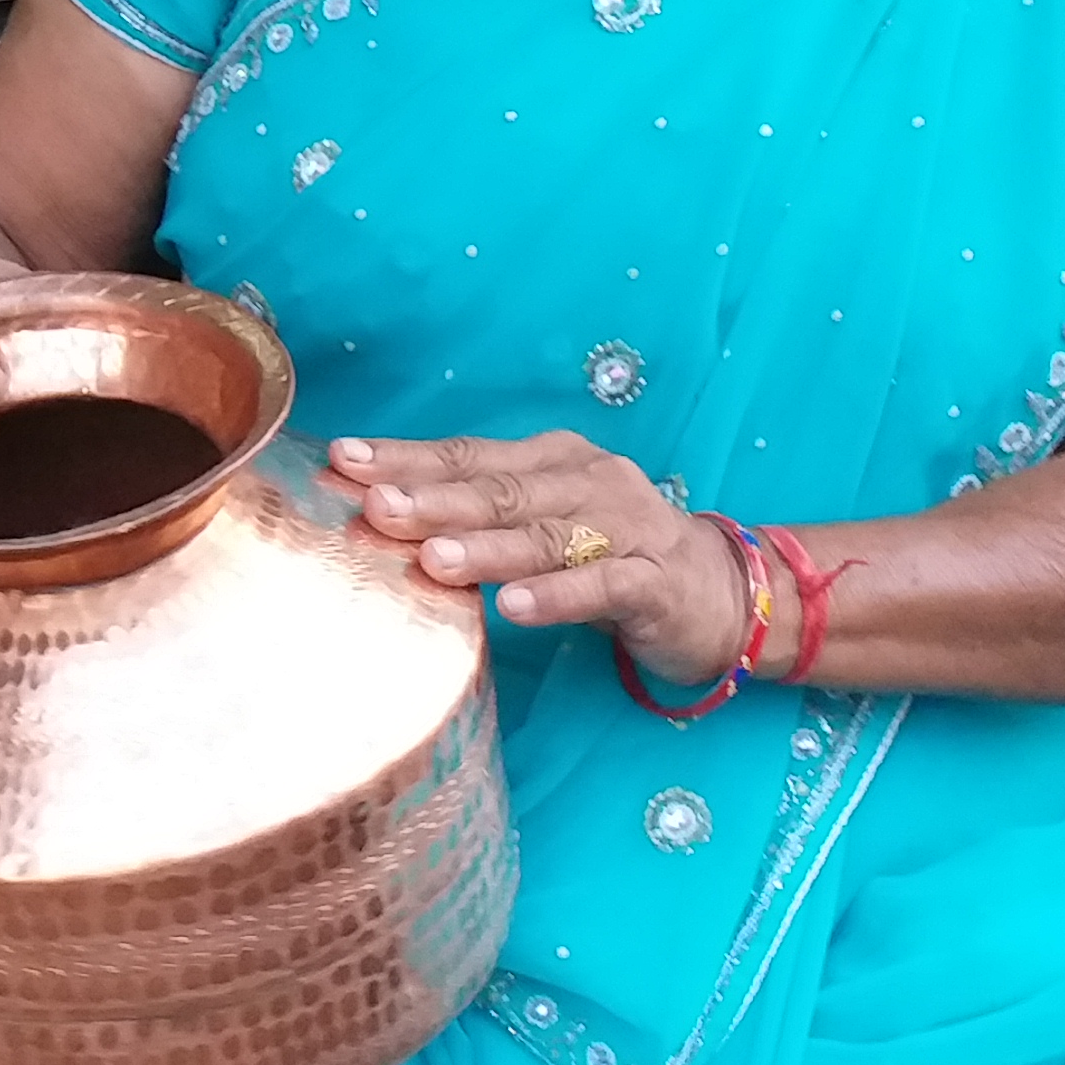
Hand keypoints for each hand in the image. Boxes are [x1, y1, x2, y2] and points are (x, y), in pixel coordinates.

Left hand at [341, 430, 754, 680]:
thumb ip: (478, 517)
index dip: (406, 458)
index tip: (344, 461)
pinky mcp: (656, 582)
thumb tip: (382, 511)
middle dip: (434, 498)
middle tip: (377, 507)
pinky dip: (557, 595)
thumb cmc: (610, 554)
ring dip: (487, 548)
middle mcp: (587, 482)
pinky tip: (514, 608)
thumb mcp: (542, 525)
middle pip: (499, 490)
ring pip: (545, 536)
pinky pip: (602, 586)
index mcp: (551, 461)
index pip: (466, 456)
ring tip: (432, 559)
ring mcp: (625, 529)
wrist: (720, 592)